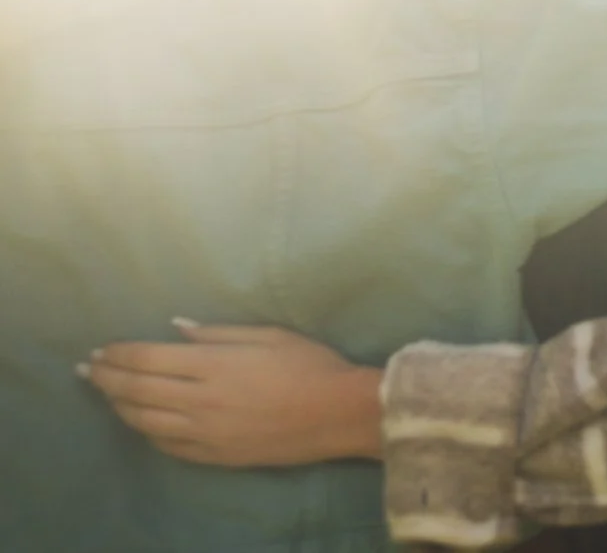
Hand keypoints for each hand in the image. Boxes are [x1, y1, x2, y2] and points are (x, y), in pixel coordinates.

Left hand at [80, 321, 382, 466]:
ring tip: (108, 394)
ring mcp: (205, 431)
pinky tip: (141, 421)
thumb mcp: (271, 335)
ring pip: (144, 420)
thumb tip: (175, 328)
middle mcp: (201, 399)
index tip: (102, 349)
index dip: (119, 353)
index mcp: (214, 364)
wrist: (340, 414)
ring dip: (119, 405)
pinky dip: (147, 431)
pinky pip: (167, 445)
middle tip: (89, 369)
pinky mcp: (214, 455)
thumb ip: (218, 332)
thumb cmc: (312, 366)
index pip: (148, 358)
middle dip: (106, 377)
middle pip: (137, 389)